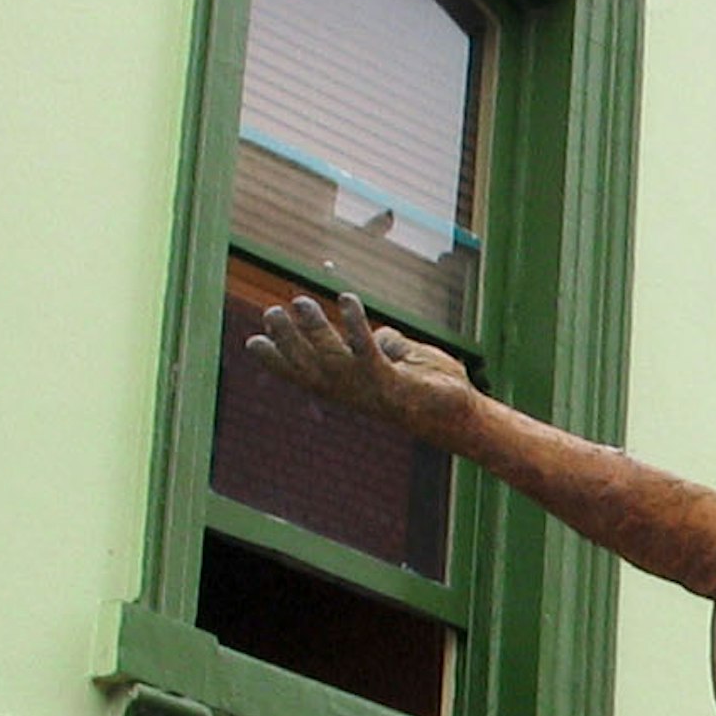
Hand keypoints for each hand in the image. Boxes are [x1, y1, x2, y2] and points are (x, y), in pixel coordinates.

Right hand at [243, 289, 474, 444]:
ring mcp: (373, 390)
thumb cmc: (433, 389)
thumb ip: (385, 345)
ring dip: (314, 329)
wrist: (463, 415)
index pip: (307, 375)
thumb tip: (377, 333)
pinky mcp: (394, 383)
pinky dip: (355, 325)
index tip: (252, 342)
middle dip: (288, 342)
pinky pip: (369, 351)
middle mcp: (355, 393)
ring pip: (332, 359)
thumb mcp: (402, 362)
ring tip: (299, 301)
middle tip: (270, 313)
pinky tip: (346, 300)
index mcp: (350, 389)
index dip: (279, 361)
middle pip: (311, 368)